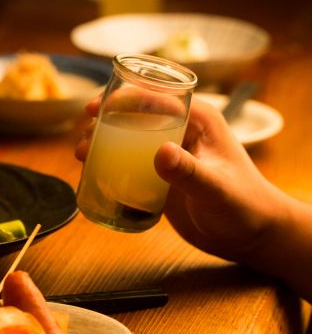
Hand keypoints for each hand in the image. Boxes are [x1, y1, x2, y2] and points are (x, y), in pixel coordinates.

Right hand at [76, 96, 289, 263]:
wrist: (251, 236)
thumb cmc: (244, 206)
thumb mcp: (215, 188)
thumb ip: (188, 171)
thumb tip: (158, 152)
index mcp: (199, 121)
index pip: (156, 97)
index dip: (122, 98)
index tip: (94, 108)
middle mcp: (182, 133)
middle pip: (136, 117)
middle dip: (106, 123)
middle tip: (84, 139)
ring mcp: (171, 157)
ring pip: (130, 141)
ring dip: (104, 145)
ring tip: (82, 158)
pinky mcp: (163, 179)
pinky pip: (131, 166)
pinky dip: (111, 167)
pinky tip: (95, 176)